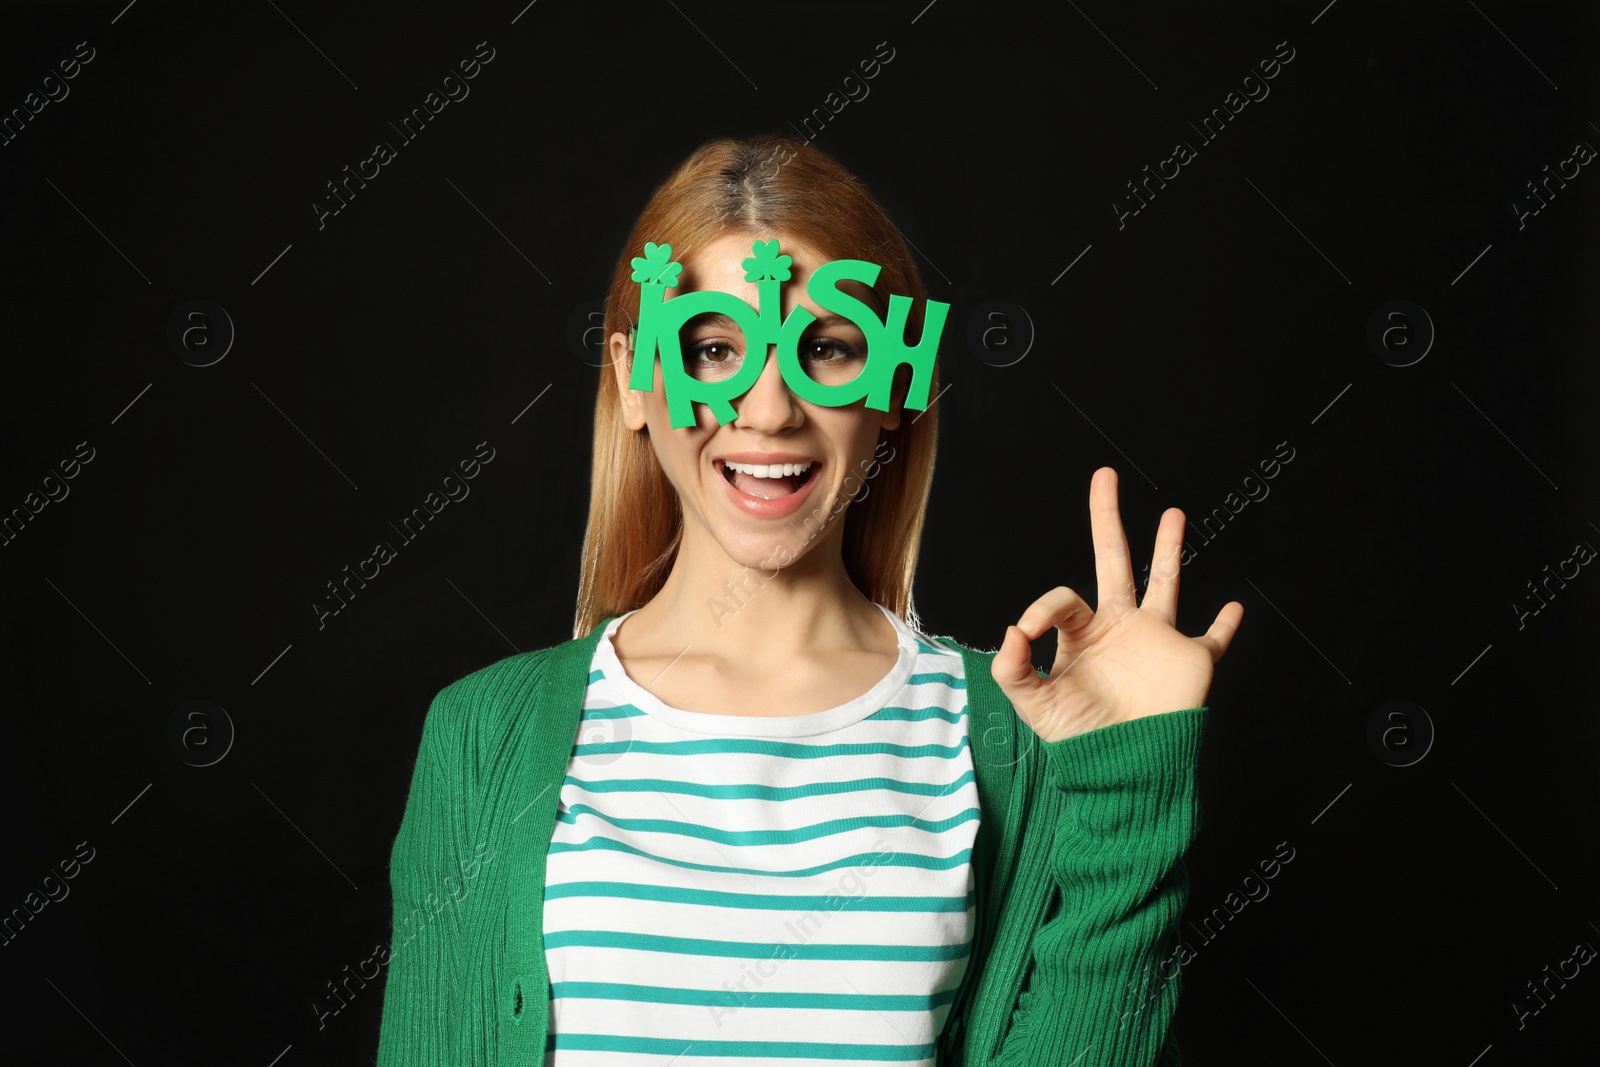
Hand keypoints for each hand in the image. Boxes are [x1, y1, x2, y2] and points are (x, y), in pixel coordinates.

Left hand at [991, 467, 1242, 743]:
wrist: (1121, 770)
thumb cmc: (1077, 740)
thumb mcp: (1034, 706)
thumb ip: (1014, 670)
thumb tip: (1011, 631)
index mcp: (1081, 634)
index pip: (1063, 598)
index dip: (1043, 606)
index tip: (1029, 629)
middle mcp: (1118, 627)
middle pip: (1113, 561)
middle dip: (1107, 519)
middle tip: (1103, 478)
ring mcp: (1156, 641)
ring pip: (1163, 582)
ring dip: (1168, 549)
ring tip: (1173, 513)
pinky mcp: (1189, 662)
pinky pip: (1212, 639)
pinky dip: (1225, 624)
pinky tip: (1234, 606)